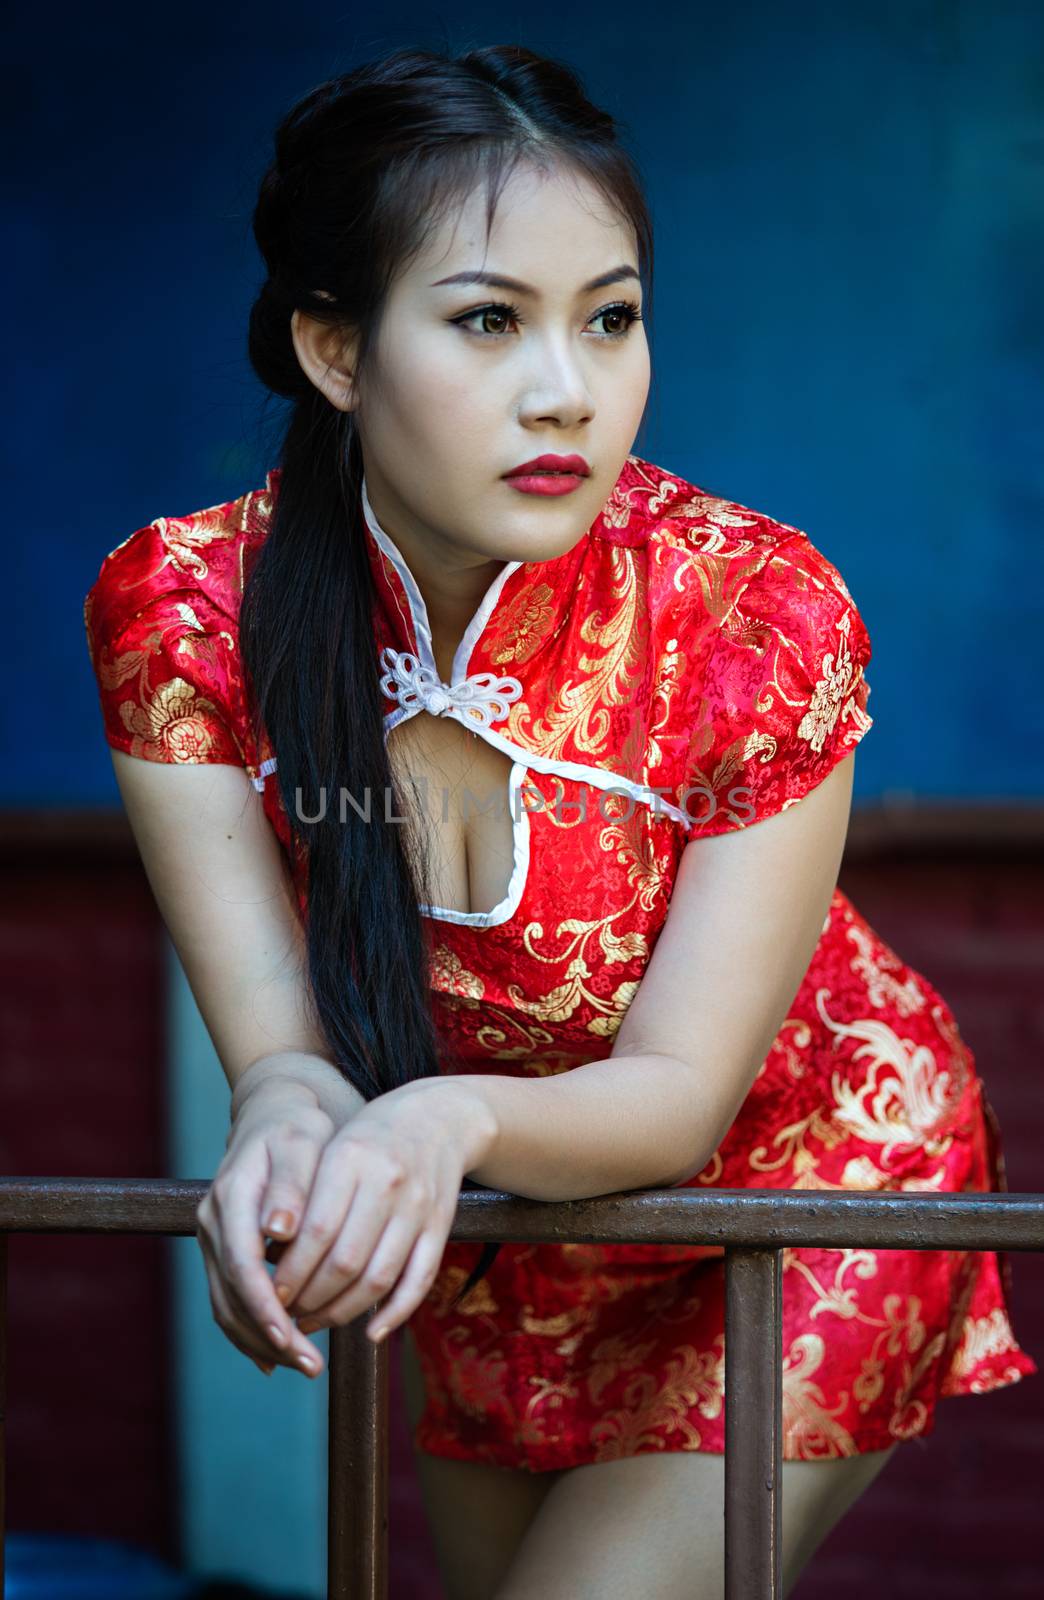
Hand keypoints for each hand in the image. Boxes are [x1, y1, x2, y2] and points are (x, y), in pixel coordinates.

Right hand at [195, 1078, 342, 1378]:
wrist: (275, 1114)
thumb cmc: (298, 1128)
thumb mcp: (303, 1143)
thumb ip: (291, 1185)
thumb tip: (277, 1230)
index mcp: (230, 1197)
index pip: (240, 1263)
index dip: (263, 1305)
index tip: (292, 1337)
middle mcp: (212, 1222)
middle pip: (230, 1295)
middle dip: (268, 1336)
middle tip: (311, 1365)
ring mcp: (212, 1239)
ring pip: (226, 1306)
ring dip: (262, 1342)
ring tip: (306, 1365)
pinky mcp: (222, 1252)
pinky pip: (229, 1303)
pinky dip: (252, 1333)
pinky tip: (278, 1359)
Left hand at [269, 1078, 496, 1344]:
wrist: (437, 1117)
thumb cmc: (370, 1137)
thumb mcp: (332, 1148)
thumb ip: (305, 1197)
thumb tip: (271, 1259)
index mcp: (352, 1157)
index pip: (315, 1231)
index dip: (291, 1271)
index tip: (269, 1294)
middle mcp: (388, 1181)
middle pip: (346, 1261)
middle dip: (311, 1298)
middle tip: (287, 1314)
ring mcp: (419, 1206)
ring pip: (379, 1277)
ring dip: (344, 1311)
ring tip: (316, 1321)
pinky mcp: (441, 1225)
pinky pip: (420, 1280)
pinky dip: (396, 1313)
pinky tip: (371, 1331)